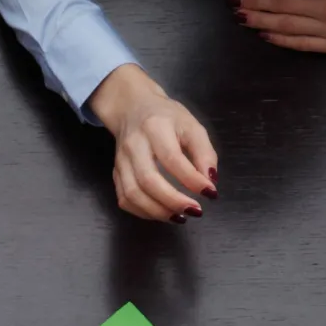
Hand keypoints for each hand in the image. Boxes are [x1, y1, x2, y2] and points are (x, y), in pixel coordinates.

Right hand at [86, 65, 217, 223]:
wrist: (132, 108)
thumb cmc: (166, 118)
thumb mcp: (192, 126)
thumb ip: (204, 152)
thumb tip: (210, 182)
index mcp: (155, 127)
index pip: (172, 158)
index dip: (192, 180)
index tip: (210, 193)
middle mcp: (134, 144)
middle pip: (148, 180)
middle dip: (173, 201)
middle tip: (195, 211)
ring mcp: (121, 160)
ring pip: (132, 193)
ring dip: (157, 211)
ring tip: (179, 217)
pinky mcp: (115, 173)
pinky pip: (125, 199)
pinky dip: (143, 212)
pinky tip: (162, 213)